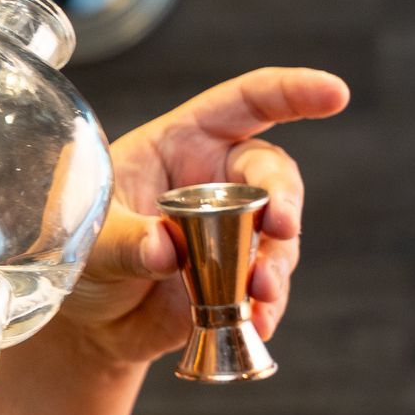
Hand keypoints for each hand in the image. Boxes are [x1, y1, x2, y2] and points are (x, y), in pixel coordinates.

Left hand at [60, 67, 349, 367]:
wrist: (89, 317)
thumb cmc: (80, 248)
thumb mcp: (88, 237)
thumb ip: (123, 241)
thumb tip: (165, 250)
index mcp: (180, 141)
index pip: (244, 103)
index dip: (291, 92)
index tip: (334, 94)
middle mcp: (218, 180)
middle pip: (272, 173)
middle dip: (285, 198)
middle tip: (280, 227)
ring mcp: (235, 230)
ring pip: (279, 236)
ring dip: (275, 264)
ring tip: (259, 292)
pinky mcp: (241, 278)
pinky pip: (269, 286)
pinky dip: (267, 305)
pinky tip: (257, 322)